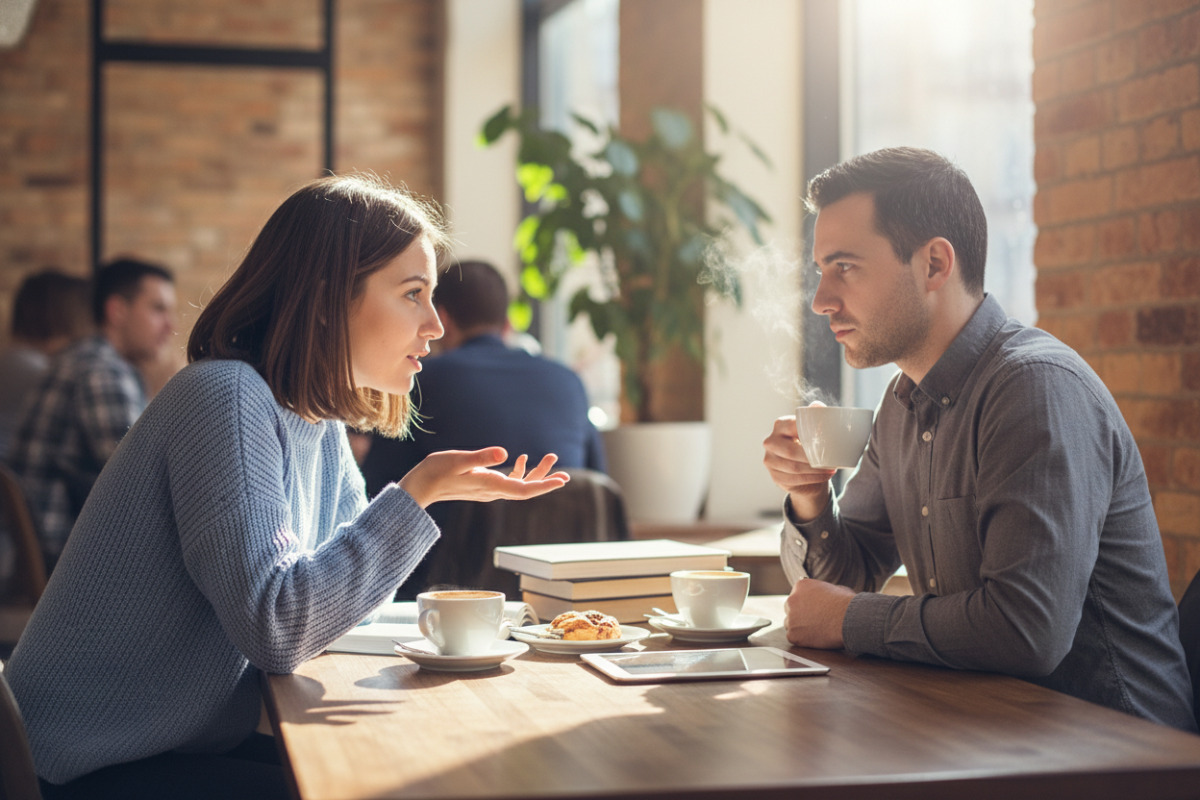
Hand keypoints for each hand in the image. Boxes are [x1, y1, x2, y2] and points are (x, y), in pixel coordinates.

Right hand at [399, 448, 569, 507]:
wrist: (419, 487)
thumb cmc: (435, 472)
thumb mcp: (458, 459)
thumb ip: (481, 457)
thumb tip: (505, 453)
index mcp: (490, 486)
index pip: (524, 489)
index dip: (545, 485)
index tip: (562, 480)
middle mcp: (492, 491)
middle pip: (526, 488)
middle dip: (546, 479)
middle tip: (564, 471)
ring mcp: (488, 490)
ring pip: (519, 484)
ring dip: (535, 473)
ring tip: (550, 457)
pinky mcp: (483, 485)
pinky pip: (508, 481)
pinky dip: (519, 471)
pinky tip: (522, 458)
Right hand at [762, 410, 834, 520]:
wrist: (805, 469)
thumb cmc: (810, 445)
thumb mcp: (814, 429)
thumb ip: (816, 415)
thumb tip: (817, 406)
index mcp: (780, 426)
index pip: (792, 426)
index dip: (808, 434)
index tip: (825, 440)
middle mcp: (770, 442)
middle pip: (791, 451)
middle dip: (812, 458)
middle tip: (830, 460)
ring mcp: (770, 460)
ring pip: (794, 468)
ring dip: (815, 470)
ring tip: (830, 469)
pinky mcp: (775, 477)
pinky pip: (794, 479)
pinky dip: (812, 478)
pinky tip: (824, 476)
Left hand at [783, 578, 855, 648]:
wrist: (849, 619)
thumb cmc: (846, 604)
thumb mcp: (835, 588)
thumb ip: (824, 591)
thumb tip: (825, 595)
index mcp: (800, 586)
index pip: (797, 595)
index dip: (805, 604)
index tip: (813, 610)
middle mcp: (792, 600)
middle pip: (790, 609)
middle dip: (799, 615)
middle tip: (813, 621)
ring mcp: (791, 618)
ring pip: (790, 623)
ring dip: (800, 627)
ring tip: (816, 630)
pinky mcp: (793, 634)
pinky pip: (793, 637)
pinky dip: (802, 639)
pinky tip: (814, 637)